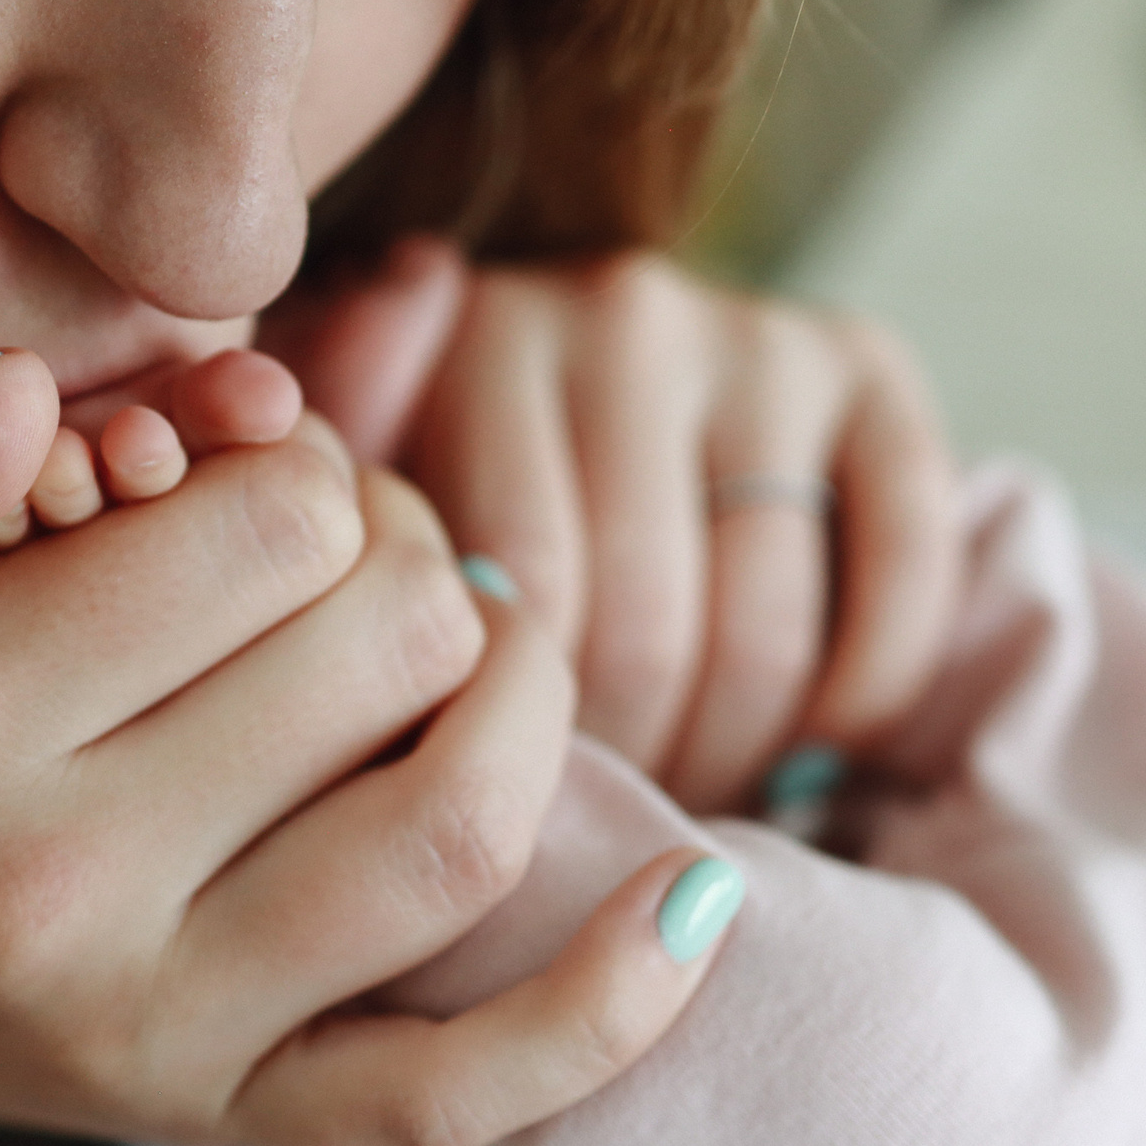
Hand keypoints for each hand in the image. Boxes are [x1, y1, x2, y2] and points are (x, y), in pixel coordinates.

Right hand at [0, 348, 725, 1145]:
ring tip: (468, 641)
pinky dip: (604, 1003)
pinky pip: (457, 1084)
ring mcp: (158, 1029)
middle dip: (402, 547)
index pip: (269, 522)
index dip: (300, 456)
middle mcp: (45, 896)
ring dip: (516, 693)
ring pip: (450, 830)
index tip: (245, 471)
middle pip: (384, 643)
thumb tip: (37, 396)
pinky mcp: (237, 1112)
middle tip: (345, 547)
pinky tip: (693, 898)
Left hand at [266, 239, 960, 814]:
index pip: (516, 597)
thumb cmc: (447, 479)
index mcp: (476, 337)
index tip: (505, 814)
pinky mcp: (872, 367)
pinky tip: (815, 745)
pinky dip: (865, 690)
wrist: (608, 373)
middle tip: (605, 834)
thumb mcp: (352, 486)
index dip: (520, 741)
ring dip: (736, 754)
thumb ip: (317, 519)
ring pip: (764, 624)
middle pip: (642, 626)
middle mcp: (620, 311)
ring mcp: (754, 335)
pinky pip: (899, 571)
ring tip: (688, 801)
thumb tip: (246, 493)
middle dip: (627, 767)